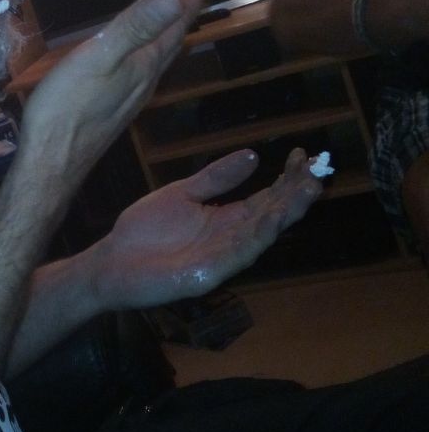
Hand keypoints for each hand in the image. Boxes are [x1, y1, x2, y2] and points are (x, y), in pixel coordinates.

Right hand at [20, 0, 207, 186]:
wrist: (51, 161)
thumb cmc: (68, 107)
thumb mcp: (99, 57)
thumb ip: (135, 27)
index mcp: (143, 65)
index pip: (173, 29)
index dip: (186, 7)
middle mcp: (144, 82)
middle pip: (169, 45)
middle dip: (179, 20)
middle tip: (189, 0)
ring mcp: (129, 100)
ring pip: (156, 62)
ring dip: (165, 39)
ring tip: (168, 24)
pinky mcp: (114, 111)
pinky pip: (141, 75)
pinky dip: (146, 58)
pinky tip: (136, 62)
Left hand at [84, 147, 322, 308]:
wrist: (112, 262)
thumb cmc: (145, 230)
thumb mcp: (182, 193)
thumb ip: (216, 178)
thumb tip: (253, 156)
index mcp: (226, 219)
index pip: (265, 199)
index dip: (286, 180)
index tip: (303, 156)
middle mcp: (231, 239)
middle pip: (271, 215)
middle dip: (295, 195)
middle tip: (317, 172)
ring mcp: (222, 259)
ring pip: (261, 235)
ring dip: (284, 214)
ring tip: (307, 191)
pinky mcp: (207, 275)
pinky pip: (235, 255)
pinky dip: (255, 237)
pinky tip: (270, 219)